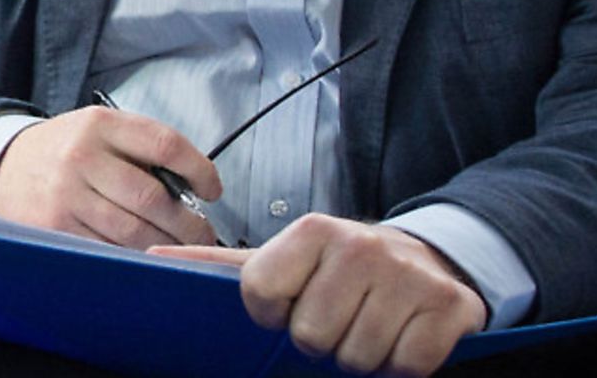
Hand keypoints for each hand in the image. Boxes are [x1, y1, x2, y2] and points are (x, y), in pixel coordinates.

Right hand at [0, 106, 220, 248]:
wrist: (3, 165)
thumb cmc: (65, 149)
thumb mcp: (99, 129)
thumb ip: (142, 148)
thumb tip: (191, 187)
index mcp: (100, 125)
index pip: (165, 144)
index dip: (199, 169)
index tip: (212, 189)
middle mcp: (82, 157)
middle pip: (153, 197)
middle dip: (189, 222)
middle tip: (204, 233)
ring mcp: (67, 195)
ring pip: (133, 230)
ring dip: (167, 245)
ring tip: (182, 247)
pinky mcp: (56, 227)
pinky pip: (107, 248)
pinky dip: (134, 256)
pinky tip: (147, 254)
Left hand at [157, 215, 484, 376]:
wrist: (427, 262)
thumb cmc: (341, 267)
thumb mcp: (283, 257)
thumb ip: (219, 264)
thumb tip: (149, 261)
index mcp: (312, 231)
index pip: (261, 296)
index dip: (272, 315)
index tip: (291, 305)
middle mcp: (360, 245)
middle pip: (311, 336)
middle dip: (322, 340)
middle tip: (338, 317)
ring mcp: (407, 275)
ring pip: (357, 357)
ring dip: (362, 354)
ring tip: (369, 324)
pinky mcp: (448, 307)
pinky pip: (407, 367)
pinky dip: (401, 364)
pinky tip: (401, 335)